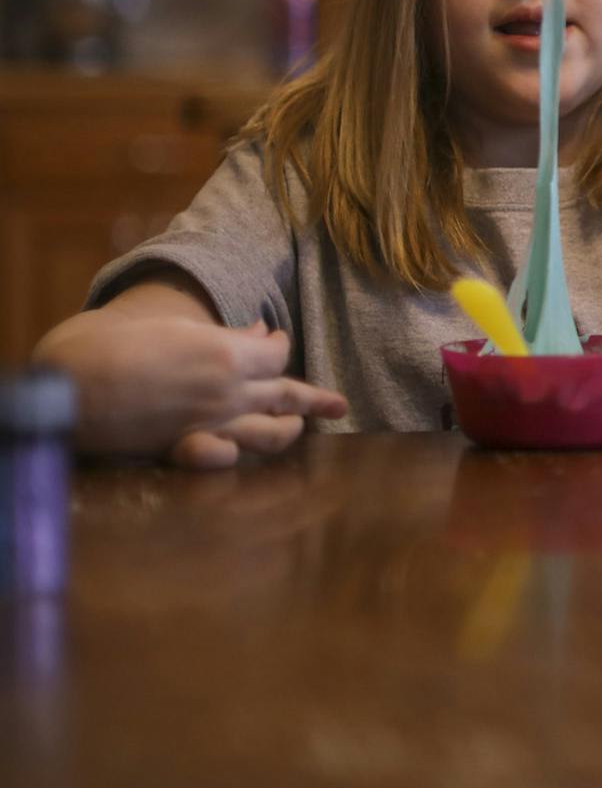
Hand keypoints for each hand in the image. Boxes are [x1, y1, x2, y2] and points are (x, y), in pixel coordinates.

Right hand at [37, 314, 347, 468]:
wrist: (76, 377)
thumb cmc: (126, 343)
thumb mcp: (182, 329)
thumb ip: (226, 337)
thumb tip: (261, 332)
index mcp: (229, 353)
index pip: (277, 355)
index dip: (279, 346)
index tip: (276, 340)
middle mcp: (228, 391)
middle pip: (287, 395)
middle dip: (316, 400)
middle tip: (340, 406)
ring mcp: (210, 423)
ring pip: (268, 433)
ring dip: (288, 430)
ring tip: (300, 427)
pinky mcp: (185, 447)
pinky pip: (227, 458)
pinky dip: (239, 455)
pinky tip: (246, 453)